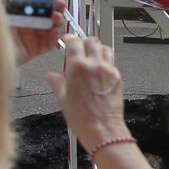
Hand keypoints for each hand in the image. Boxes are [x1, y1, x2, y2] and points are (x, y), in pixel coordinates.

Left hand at [6, 0, 66, 65]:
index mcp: (20, 9)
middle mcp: (28, 21)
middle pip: (49, 11)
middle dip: (58, 4)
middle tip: (60, 1)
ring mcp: (31, 35)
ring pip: (51, 26)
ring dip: (58, 19)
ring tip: (57, 15)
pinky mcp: (34, 49)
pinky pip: (49, 43)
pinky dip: (54, 37)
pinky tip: (54, 30)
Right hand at [44, 36, 128, 150]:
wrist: (103, 130)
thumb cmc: (83, 118)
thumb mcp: (63, 99)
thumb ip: (56, 83)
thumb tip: (51, 76)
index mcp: (78, 67)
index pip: (74, 42)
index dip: (70, 38)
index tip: (68, 40)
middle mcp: (94, 65)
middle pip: (91, 41)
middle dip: (84, 42)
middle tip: (79, 48)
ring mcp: (108, 70)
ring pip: (105, 48)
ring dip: (97, 48)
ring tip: (91, 56)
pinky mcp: (117, 78)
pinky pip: (112, 62)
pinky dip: (106, 61)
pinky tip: (100, 70)